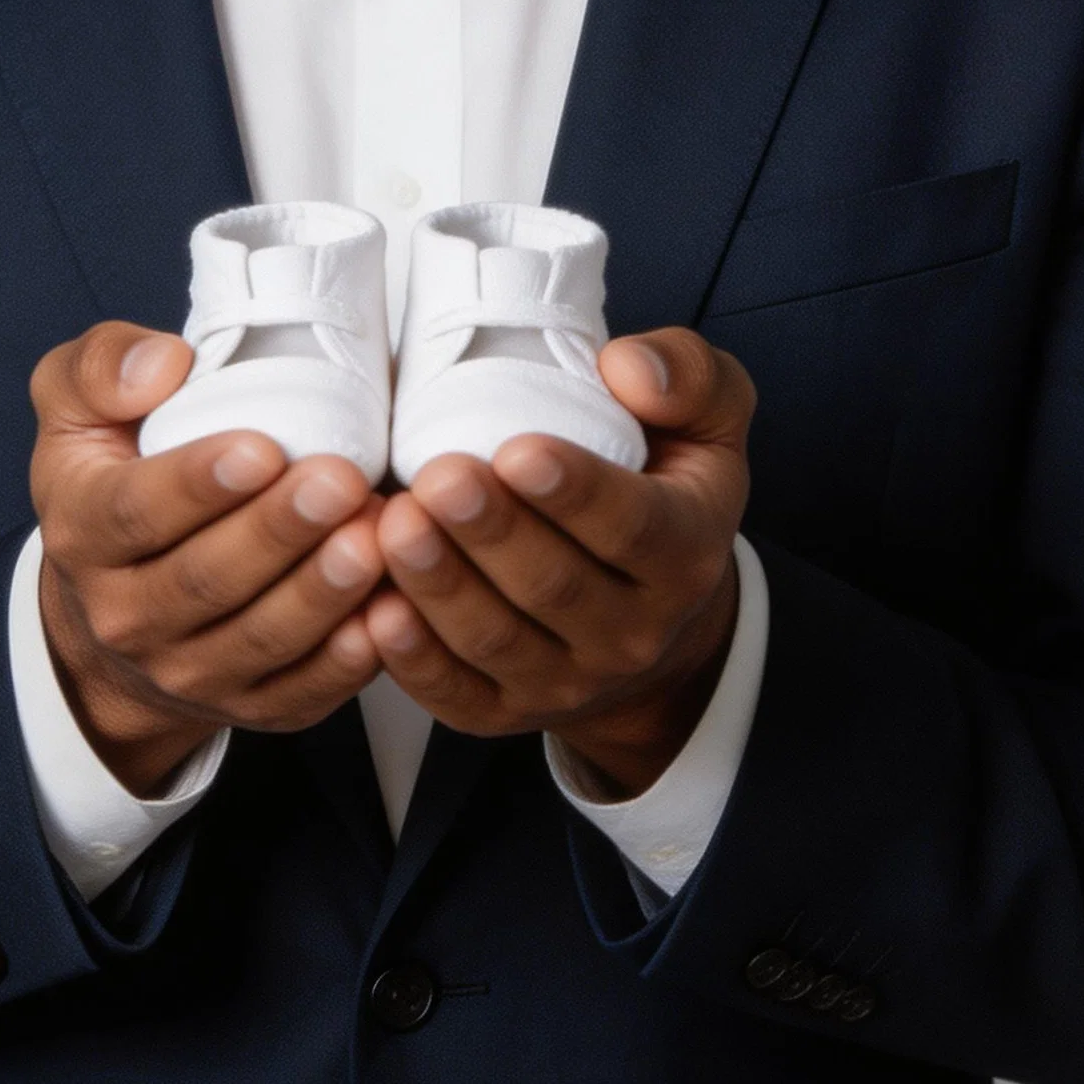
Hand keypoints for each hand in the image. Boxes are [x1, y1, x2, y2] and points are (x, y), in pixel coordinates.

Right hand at [30, 321, 385, 794]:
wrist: (116, 605)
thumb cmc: (114, 477)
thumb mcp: (76, 405)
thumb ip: (102, 366)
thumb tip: (163, 367)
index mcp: (84, 531)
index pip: (135, 512)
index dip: (197, 483)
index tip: (261, 448)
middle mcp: (126, 615)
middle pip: (205, 580)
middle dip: (278, 532)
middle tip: (339, 481)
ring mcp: (188, 669)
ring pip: (259, 639)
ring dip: (321, 592)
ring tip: (373, 536)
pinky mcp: (249, 705)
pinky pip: (301, 692)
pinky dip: (349, 661)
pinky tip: (388, 611)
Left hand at [365, 328, 754, 795]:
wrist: (653, 616)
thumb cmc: (663, 487)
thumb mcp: (707, 420)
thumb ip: (688, 377)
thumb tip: (630, 373)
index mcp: (686, 551)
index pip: (636, 528)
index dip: (577, 493)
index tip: (519, 450)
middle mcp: (634, 629)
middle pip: (556, 587)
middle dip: (492, 533)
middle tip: (437, 477)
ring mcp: (569, 679)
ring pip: (498, 640)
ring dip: (441, 586)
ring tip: (394, 524)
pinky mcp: (507, 711)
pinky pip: (456, 694)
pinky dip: (413, 659)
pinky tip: (376, 609)